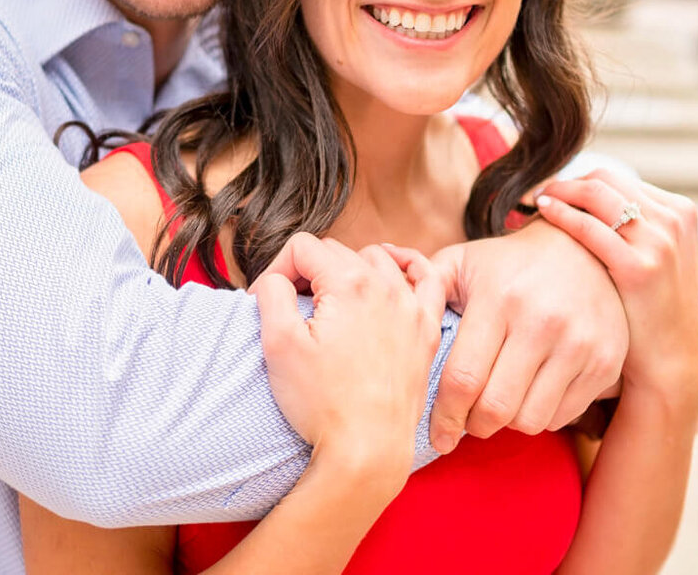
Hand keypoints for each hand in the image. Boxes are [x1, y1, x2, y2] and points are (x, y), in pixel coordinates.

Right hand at [252, 233, 445, 495]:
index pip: (303, 247)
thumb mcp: (278, 344)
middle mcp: (387, 287)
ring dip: (350, 269)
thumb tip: (274, 278)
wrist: (366, 450)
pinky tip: (393, 272)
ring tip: (332, 300)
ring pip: (378, 259)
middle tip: (294, 308)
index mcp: (349, 284)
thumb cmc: (322, 403)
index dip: (277, 269)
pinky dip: (410, 267)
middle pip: (337, 251)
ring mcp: (412, 308)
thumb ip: (271, 292)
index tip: (269, 302)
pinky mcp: (427, 331)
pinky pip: (427, 279)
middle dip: (309, 271)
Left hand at [426, 220, 627, 452]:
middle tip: (466, 422)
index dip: (444, 416)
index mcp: (499, 299)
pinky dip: (539, 415)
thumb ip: (422, 284)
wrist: (586, 251)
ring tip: (498, 402)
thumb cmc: (510, 264)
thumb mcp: (463, 262)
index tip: (437, 434)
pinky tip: (530, 392)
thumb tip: (386, 298)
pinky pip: (561, 416)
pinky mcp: (605, 363)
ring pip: (529, 420)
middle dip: (473, 426)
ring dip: (507, 423)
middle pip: (496, 409)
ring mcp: (579, 344)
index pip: (463, 379)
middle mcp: (542, 322)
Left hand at [534, 172, 697, 396]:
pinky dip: (561, 214)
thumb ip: (651, 229)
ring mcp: (660, 242)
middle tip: (538, 191)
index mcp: (682, 212)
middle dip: (568, 183)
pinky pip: (589, 227)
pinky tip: (542, 215)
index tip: (555, 190)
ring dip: (560, 191)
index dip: (581, 183)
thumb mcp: (670, 259)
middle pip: (605, 180)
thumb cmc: (656, 309)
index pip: (618, 180)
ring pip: (597, 194)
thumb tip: (621, 207)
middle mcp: (675, 220)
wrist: (669, 359)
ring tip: (535, 199)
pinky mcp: (640, 267)